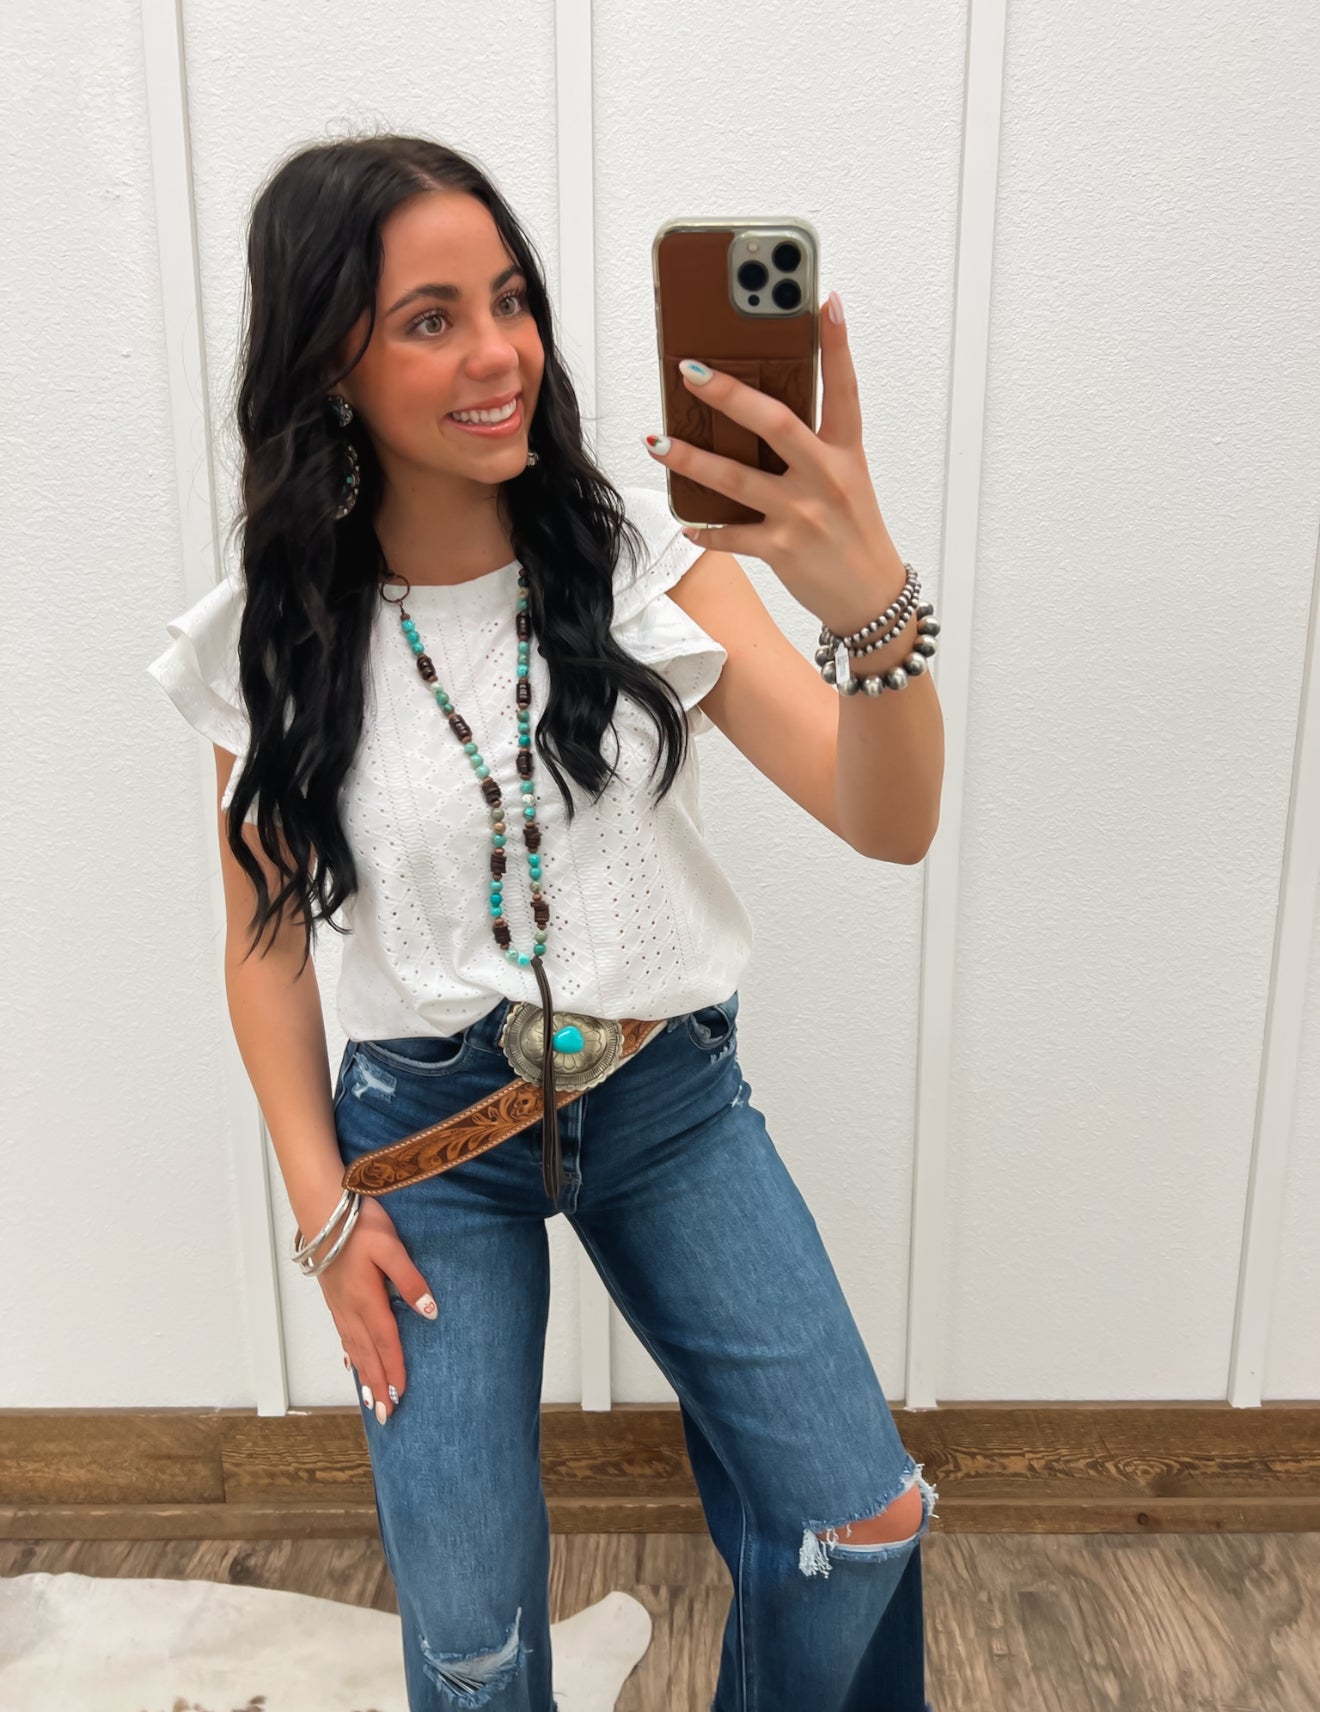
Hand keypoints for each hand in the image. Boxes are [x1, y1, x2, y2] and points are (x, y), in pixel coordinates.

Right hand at [311, 1195, 437, 1423]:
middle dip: (376, 1385)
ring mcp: (339, 1303)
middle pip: (367, 1354)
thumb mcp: (391, 1246)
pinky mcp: (334, 1296)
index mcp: (367, 1299)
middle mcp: (351, 1308)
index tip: (400, 1397)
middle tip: (384, 1415)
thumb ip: (410, 1279)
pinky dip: (350, 1353)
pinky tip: (351, 1362)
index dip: (394, 1370)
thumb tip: (429, 1312)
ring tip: (369, 1399)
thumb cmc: (360, 1223)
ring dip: (363, 1375)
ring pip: (354, 1347)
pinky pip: (343, 1334)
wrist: (322, 1208)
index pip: (385, 1343)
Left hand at [644, 293, 906, 635]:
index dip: (836, 345)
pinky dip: (704, 530)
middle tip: (690, 371)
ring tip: (657, 441)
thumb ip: (812, 448)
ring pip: (736, 479)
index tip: (824, 301)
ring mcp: (802, 515)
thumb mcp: (846, 481)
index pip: (843, 389)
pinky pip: (731, 535)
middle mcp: (826, 478)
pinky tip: (684, 521)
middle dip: (729, 395)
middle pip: (775, 424)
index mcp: (846, 453)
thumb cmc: (854, 533)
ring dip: (690, 460)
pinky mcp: (781, 550)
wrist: (870, 598)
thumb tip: (758, 416)